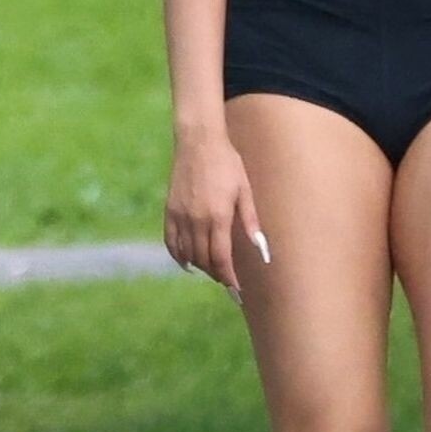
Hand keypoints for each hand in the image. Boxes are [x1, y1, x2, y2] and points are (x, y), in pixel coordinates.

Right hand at [164, 127, 270, 306]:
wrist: (199, 142)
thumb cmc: (227, 163)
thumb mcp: (245, 190)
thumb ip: (251, 222)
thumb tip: (261, 248)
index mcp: (218, 216)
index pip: (221, 258)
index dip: (229, 277)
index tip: (236, 290)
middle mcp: (197, 220)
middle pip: (205, 260)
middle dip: (217, 274)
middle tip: (228, 281)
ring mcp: (180, 216)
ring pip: (188, 254)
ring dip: (201, 267)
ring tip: (213, 271)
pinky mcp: (169, 211)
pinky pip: (171, 242)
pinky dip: (179, 257)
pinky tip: (188, 263)